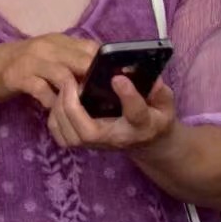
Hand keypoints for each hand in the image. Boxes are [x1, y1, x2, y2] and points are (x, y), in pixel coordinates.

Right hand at [0, 34, 97, 109]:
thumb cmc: (26, 65)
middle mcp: (46, 46)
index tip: (115, 81)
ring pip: (63, 75)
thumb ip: (73, 60)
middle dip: (94, 81)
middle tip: (103, 99)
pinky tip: (54, 109)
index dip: (105, 64)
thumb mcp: (51, 56)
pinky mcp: (18, 76)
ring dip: (74, 94)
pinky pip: (41, 89)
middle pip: (81, 61)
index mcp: (59, 40)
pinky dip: (51, 101)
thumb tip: (103, 73)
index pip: (91, 47)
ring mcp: (31, 60)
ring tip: (80, 107)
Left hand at [47, 75, 176, 152]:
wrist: (147, 141)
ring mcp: (98, 144)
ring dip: (61, 109)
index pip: (136, 113)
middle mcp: (117, 138)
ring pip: (71, 136)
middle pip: (90, 132)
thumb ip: (160, 91)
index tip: (118, 78)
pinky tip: (60, 99)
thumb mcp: (165, 103)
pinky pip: (62, 137)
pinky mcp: (84, 144)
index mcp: (142, 125)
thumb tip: (151, 77)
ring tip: (64, 86)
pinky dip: (55, 118)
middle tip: (71, 80)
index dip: (128, 96)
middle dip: (74, 106)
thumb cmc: (154, 116)